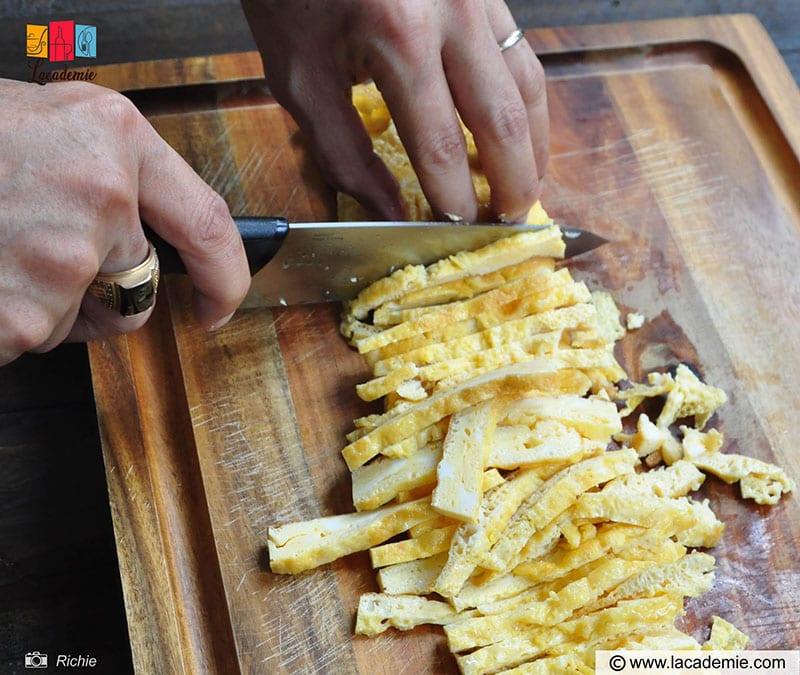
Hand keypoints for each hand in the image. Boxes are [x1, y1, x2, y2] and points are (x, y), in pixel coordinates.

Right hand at [0, 79, 249, 365]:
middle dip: (101, 287)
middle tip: (37, 249)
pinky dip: (11, 319)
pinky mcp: (23, 317)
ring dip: (49, 301)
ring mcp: (59, 260)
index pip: (207, 223)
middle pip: (139, 286)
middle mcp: (99, 198)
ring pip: (83, 317)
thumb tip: (149, 234)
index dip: (225, 275)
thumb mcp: (45, 124)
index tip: (221, 304)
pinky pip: (35, 337)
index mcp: (114, 139)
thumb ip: (110, 173)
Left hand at [241, 0, 547, 222]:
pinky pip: (520, 50)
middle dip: (512, 182)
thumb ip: (344, 154)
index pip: (442, 146)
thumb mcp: (299, 79)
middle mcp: (452, 13)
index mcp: (399, 40)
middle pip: (502, 120)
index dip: (456, 199)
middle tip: (508, 220)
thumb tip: (390, 212)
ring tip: (526, 184)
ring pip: (527, 83)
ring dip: (533, 143)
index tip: (459, 231)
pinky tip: (517, 127)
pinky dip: (524, 99)